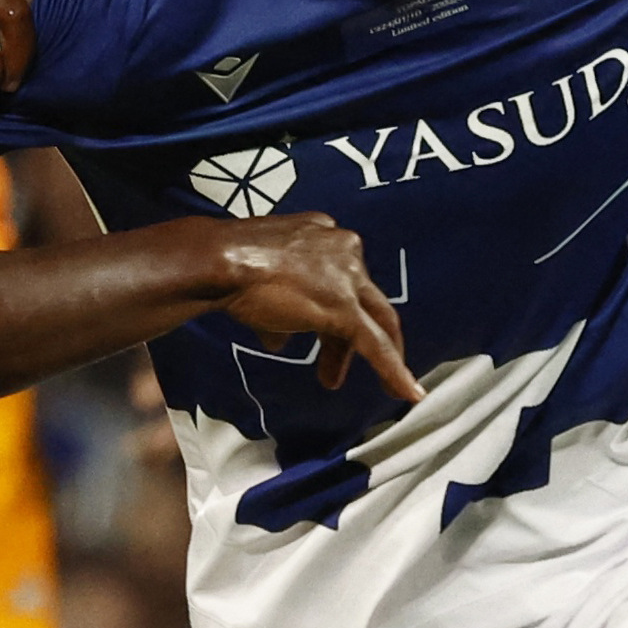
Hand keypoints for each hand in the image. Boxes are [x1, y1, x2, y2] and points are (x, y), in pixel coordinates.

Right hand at [209, 214, 420, 401]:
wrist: (222, 262)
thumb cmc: (230, 265)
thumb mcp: (261, 281)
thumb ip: (279, 308)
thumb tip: (279, 337)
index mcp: (324, 234)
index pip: (340, 277)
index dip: (333, 307)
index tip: (324, 329)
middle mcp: (344, 249)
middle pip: (361, 299)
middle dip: (348, 336)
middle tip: (332, 365)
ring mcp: (348, 277)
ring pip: (372, 322)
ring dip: (355, 354)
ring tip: (334, 380)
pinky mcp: (347, 308)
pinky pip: (377, 345)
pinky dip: (393, 372)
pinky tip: (405, 392)